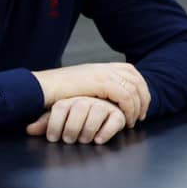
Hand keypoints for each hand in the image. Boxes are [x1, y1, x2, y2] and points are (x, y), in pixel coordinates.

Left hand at [26, 96, 129, 144]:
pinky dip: (106, 131)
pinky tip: (98, 140)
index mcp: (70, 100)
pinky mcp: (118, 114)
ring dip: (88, 129)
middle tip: (69, 140)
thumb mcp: (60, 119)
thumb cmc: (78, 117)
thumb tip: (29, 130)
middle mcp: (86, 100)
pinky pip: (114, 120)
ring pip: (97, 111)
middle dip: (72, 127)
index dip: (54, 124)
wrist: (104, 108)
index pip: (60, 107)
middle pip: (78, 107)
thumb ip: (46, 123)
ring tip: (83, 140)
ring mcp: (103, 105)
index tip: (53, 138)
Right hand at [34, 62, 150, 125]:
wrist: (42, 87)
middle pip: (137, 80)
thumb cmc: (56, 90)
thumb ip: (93, 86)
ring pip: (134, 89)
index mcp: (101, 66)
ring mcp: (104, 74)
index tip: (139, 104)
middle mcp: (105, 67)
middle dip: (143, 99)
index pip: (131, 71)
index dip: (140, 87)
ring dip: (137, 107)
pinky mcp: (102, 83)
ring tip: (133, 121)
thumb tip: (104, 96)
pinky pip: (125, 96)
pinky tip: (125, 119)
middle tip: (141, 115)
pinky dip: (129, 109)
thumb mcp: (79, 85)